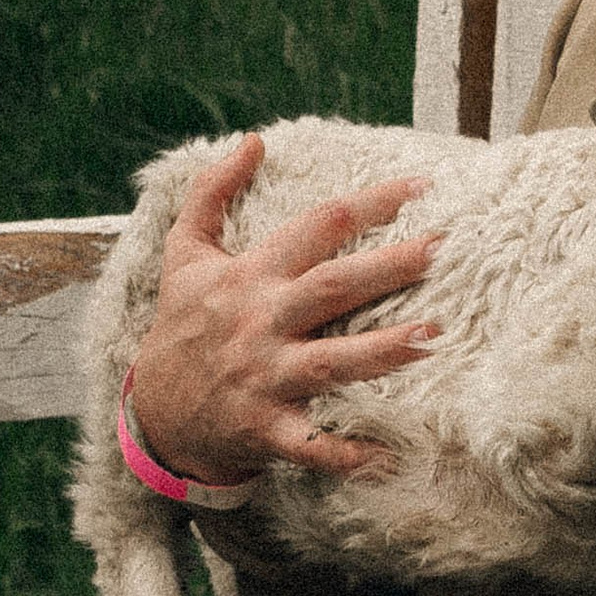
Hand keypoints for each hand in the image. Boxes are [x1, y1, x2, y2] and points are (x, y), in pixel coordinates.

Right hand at [122, 136, 438, 485]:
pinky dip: (347, 454)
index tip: (422, 186)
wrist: (152, 413)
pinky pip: (312, 444)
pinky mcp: (266, 429)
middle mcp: (261, 321)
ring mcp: (265, 377)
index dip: (368, 204)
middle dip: (389, 267)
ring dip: (383, 351)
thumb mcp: (185, 254)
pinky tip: (392, 456)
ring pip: (331, 361)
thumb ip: (212, 192)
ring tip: (435, 336)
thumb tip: (251, 140)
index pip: (317, 227)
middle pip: (332, 287)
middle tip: (443, 249)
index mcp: (250, 275)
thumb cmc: (181, 326)